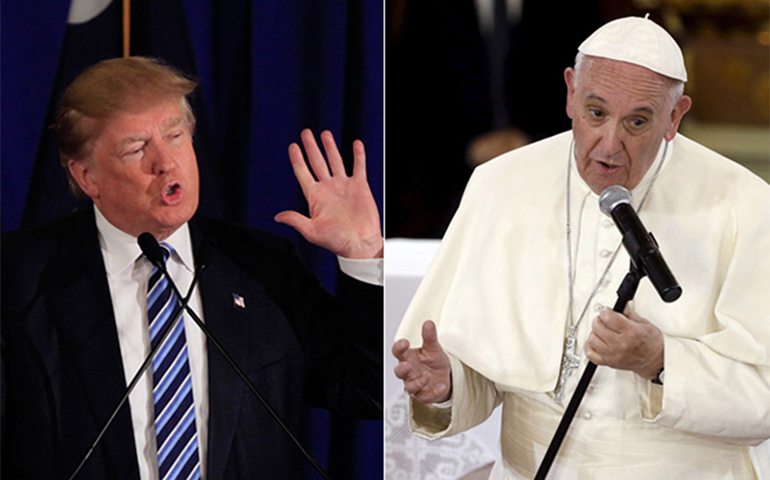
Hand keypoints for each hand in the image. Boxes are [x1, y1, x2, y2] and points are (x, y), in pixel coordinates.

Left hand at [275, 129, 382, 258]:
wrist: (359, 244)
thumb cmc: (336, 242)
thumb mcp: (312, 231)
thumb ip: (296, 220)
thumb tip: (277, 216)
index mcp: (315, 196)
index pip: (303, 172)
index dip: (297, 159)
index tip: (292, 146)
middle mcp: (328, 188)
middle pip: (317, 162)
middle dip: (311, 147)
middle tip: (305, 132)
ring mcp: (344, 186)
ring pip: (335, 161)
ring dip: (330, 147)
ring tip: (325, 134)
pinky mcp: (360, 186)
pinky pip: (358, 167)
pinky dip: (358, 155)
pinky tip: (356, 143)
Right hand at [392, 320, 451, 403]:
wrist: (445, 377)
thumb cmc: (434, 362)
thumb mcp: (434, 348)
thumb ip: (430, 336)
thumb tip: (428, 323)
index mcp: (408, 357)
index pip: (398, 352)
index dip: (399, 347)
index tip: (405, 342)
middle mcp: (409, 372)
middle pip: (399, 371)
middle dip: (402, 369)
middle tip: (408, 365)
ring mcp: (414, 384)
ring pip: (409, 387)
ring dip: (417, 382)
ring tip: (427, 376)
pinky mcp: (423, 395)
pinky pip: (425, 396)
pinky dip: (433, 392)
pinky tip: (441, 386)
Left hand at [585, 306, 663, 379]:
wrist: (655, 361)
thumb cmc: (651, 343)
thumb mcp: (644, 323)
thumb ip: (628, 313)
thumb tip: (619, 304)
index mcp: (631, 332)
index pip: (607, 317)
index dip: (605, 311)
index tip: (607, 311)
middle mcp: (621, 344)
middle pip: (597, 327)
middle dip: (599, 320)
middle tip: (604, 320)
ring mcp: (613, 355)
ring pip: (592, 339)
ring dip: (595, 332)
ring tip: (602, 331)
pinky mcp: (609, 362)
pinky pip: (590, 354)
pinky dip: (590, 346)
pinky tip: (596, 342)